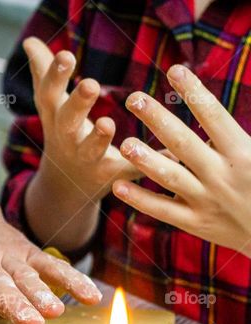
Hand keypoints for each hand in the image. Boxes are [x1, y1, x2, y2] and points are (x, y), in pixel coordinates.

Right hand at [23, 37, 139, 200]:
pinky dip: (147, 163)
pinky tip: (171, 152)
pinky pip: (129, 169)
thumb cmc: (64, 134)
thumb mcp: (51, 107)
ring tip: (107, 124)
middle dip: (77, 104)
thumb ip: (44, 73)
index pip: (49, 94)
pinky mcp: (111, 176)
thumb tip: (30, 42)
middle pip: (67, 122)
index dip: (55, 76)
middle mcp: (67, 140)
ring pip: (90, 150)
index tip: (66, 55)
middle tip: (90, 84)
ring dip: (97, 139)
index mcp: (54, 118)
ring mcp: (87, 160)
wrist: (66, 189)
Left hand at [114, 64, 250, 256]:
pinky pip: (163, 210)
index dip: (194, 92)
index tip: (174, 69)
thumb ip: (237, 133)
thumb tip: (217, 107)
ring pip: (170, 178)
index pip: (214, 116)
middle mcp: (222, 175)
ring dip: (145, 161)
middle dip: (158, 119)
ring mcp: (207, 200)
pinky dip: (140, 200)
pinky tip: (117, 187)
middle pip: (183, 143)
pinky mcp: (195, 222)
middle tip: (133, 98)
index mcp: (243, 152)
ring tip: (124, 144)